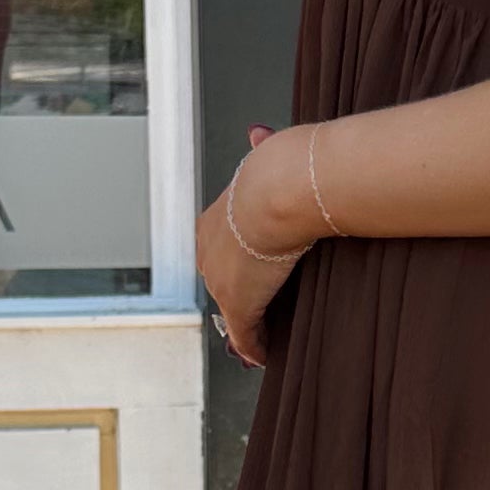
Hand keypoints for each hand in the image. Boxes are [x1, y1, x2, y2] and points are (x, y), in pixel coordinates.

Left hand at [196, 126, 306, 368]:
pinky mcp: (239, 303)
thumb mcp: (267, 155)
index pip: (221, 246)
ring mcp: (221, 280)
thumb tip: (258, 133)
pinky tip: (264, 355)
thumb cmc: (280, 170)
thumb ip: (263, 149)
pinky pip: (246, 333)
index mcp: (215, 217)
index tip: (252, 270)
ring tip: (262, 337)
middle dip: (239, 295)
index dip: (237, 261)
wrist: (280, 189)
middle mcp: (209, 250)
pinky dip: (255, 346)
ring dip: (247, 325)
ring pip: (233, 308)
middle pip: (220, 280)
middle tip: (258, 312)